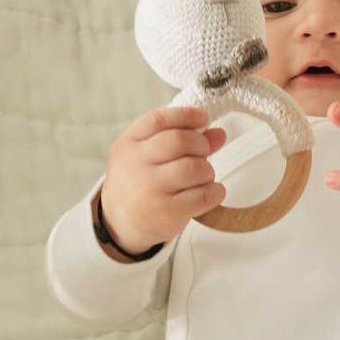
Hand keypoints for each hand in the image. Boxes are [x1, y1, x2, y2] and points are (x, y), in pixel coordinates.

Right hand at [99, 107, 227, 254]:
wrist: (120, 224)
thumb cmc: (139, 185)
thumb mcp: (148, 157)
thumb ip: (181, 140)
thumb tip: (219, 133)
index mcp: (128, 144)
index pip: (158, 120)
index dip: (186, 115)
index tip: (203, 118)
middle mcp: (136, 164)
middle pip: (179, 140)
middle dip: (200, 144)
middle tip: (203, 154)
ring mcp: (150, 189)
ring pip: (194, 168)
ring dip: (207, 170)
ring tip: (203, 177)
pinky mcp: (166, 212)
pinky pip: (203, 195)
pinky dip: (215, 192)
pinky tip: (211, 192)